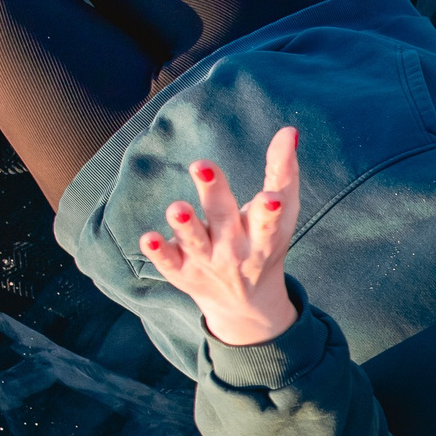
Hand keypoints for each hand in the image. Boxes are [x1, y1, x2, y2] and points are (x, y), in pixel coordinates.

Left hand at [142, 127, 300, 346]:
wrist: (245, 304)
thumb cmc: (263, 245)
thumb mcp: (283, 215)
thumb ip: (283, 172)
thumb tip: (288, 130)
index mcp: (263, 236)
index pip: (268, 221)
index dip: (270, 209)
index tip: (271, 197)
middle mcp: (235, 250)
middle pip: (223, 218)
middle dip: (214, 192)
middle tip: (202, 165)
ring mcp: (207, 262)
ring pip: (194, 241)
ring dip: (185, 225)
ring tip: (177, 208)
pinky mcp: (183, 272)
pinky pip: (168, 262)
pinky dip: (158, 252)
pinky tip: (147, 238)